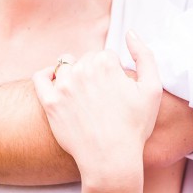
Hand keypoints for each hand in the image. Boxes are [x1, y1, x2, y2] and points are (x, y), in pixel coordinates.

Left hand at [32, 31, 162, 177]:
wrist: (110, 159)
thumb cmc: (134, 127)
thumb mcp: (152, 89)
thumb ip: (145, 56)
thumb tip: (131, 33)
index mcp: (106, 63)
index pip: (106, 56)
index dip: (114, 73)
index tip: (117, 91)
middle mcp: (82, 70)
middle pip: (86, 60)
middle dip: (94, 74)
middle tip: (102, 98)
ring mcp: (63, 86)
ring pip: (65, 67)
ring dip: (73, 76)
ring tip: (83, 97)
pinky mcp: (49, 102)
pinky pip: (40, 78)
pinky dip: (47, 77)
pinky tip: (56, 86)